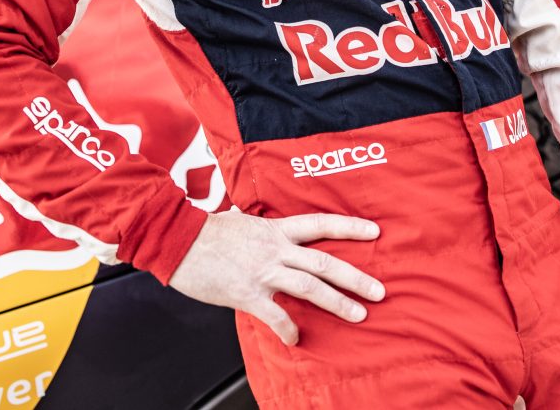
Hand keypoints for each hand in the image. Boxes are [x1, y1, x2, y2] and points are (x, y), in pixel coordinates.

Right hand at [169, 207, 384, 344]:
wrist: (179, 239)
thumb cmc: (207, 231)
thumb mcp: (240, 221)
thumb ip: (256, 226)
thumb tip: (256, 222)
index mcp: (276, 229)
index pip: (320, 224)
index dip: (349, 227)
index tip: (374, 231)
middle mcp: (276, 248)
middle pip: (325, 261)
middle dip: (356, 277)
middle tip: (379, 291)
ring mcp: (263, 271)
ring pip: (309, 286)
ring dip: (337, 302)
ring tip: (358, 315)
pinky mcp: (247, 293)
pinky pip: (275, 315)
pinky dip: (288, 328)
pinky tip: (296, 339)